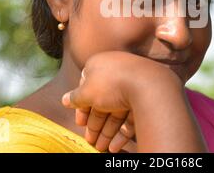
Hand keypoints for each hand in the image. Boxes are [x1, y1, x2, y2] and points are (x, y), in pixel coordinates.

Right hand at [61, 51, 180, 151]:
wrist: (148, 84)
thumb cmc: (111, 83)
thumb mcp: (86, 92)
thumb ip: (75, 97)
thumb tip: (64, 100)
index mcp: (100, 65)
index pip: (87, 87)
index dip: (82, 107)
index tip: (80, 123)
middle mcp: (116, 73)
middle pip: (102, 101)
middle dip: (95, 124)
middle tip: (90, 141)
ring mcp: (132, 85)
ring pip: (116, 111)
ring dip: (107, 131)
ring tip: (101, 148)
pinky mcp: (145, 97)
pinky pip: (130, 115)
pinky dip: (122, 131)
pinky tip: (114, 147)